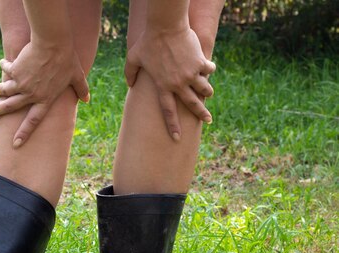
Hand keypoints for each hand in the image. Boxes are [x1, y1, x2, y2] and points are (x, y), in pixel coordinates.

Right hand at [0, 40, 88, 147]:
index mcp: (45, 99)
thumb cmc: (67, 59)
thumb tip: (88, 99)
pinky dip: (4, 66)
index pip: (33, 121)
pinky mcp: (16, 71)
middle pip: (10, 107)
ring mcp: (22, 84)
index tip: (15, 144)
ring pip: (4, 91)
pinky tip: (3, 63)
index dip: (24, 133)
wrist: (53, 43)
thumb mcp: (77, 75)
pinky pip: (7, 71)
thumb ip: (82, 89)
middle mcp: (31, 95)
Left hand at [125, 26, 215, 140]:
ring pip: (204, 89)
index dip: (172, 125)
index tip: (177, 138)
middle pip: (192, 105)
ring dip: (207, 91)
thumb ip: (130, 73)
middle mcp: (178, 84)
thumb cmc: (147, 42)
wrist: (165, 27)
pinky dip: (209, 69)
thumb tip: (130, 85)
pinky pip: (209, 69)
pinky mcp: (199, 62)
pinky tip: (208, 67)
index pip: (168, 111)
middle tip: (208, 121)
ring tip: (208, 93)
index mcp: (162, 86)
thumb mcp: (133, 58)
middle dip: (202, 114)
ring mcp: (190, 74)